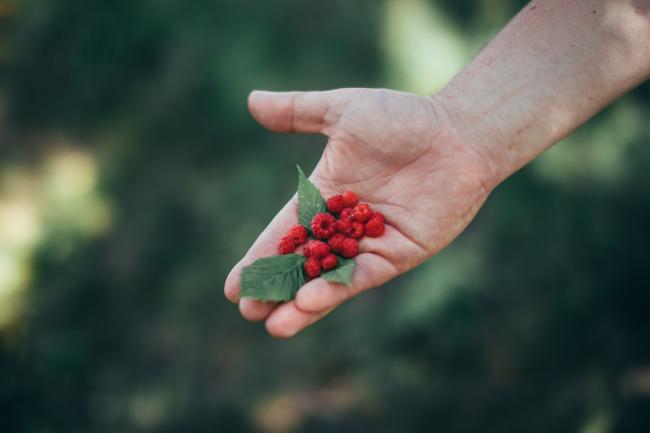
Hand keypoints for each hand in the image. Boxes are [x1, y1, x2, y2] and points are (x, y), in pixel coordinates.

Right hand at [224, 88, 496, 336]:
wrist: (456, 133)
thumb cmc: (402, 119)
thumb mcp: (342, 111)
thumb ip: (297, 111)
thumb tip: (251, 101)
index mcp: (323, 196)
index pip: (284, 233)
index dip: (260, 259)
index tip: (233, 287)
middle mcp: (342, 226)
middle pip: (302, 264)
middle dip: (276, 289)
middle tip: (248, 311)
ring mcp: (369, 244)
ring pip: (329, 278)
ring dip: (302, 303)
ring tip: (273, 323)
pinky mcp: (397, 254)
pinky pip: (361, 276)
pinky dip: (336, 289)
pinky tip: (310, 302)